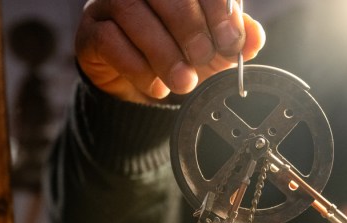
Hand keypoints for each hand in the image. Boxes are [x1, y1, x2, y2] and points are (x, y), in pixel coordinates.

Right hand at [76, 0, 265, 102]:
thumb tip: (256, 37)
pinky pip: (110, 41)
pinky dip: (138, 67)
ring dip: (164, 52)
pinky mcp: (90, 31)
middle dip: (190, 28)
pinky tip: (156, 87)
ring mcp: (109, 4)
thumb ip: (235, 40)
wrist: (143, 89)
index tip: (231, 41)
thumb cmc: (180, 58)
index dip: (216, 7)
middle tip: (204, 59)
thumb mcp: (214, 51)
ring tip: (184, 82)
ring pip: (132, 12)